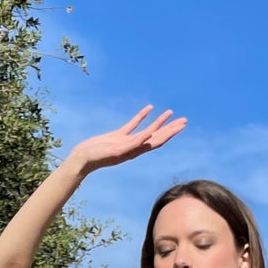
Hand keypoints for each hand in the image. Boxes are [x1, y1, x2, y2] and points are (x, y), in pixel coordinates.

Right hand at [69, 106, 186, 175]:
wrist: (83, 159)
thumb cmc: (97, 157)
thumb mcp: (115, 150)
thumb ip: (130, 144)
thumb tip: (147, 137)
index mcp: (136, 151)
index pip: (158, 140)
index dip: (171, 133)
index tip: (182, 125)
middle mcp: (135, 147)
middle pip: (157, 136)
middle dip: (171, 128)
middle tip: (184, 120)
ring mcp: (128, 141)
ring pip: (148, 129)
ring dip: (160, 122)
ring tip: (171, 112)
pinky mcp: (119, 135)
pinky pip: (134, 124)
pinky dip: (142, 116)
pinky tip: (149, 108)